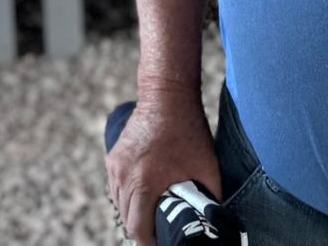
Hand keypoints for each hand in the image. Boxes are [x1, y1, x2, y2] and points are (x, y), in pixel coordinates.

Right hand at [103, 94, 220, 244]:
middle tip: (161, 233)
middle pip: (126, 219)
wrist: (167, 96)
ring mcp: (115, 166)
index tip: (164, 243)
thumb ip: (210, 199)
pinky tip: (143, 196)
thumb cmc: (189, 132)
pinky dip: (127, 197)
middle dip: (143, 230)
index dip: (151, 242)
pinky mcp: (114, 157)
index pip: (138, 229)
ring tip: (153, 215)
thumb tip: (213, 219)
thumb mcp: (207, 169)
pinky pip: (116, 188)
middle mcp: (123, 177)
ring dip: (133, 214)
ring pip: (119, 204)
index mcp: (144, 184)